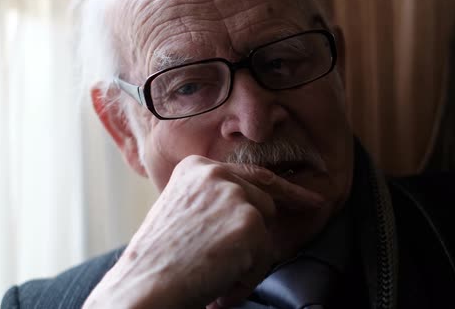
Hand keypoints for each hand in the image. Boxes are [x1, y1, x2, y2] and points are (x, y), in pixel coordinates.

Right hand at [83, 155, 325, 308]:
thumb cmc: (157, 260)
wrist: (143, 286)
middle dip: (258, 237)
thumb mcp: (181, 212)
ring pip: (265, 232)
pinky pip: (265, 256)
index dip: (286, 191)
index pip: (253, 176)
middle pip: (264, 204)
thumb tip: (256, 213)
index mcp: (197, 167)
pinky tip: (218, 284)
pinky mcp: (249, 222)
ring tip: (212, 275)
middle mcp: (217, 173)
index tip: (311, 201)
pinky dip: (246, 278)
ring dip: (246, 260)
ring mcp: (234, 195)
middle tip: (228, 264)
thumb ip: (214, 201)